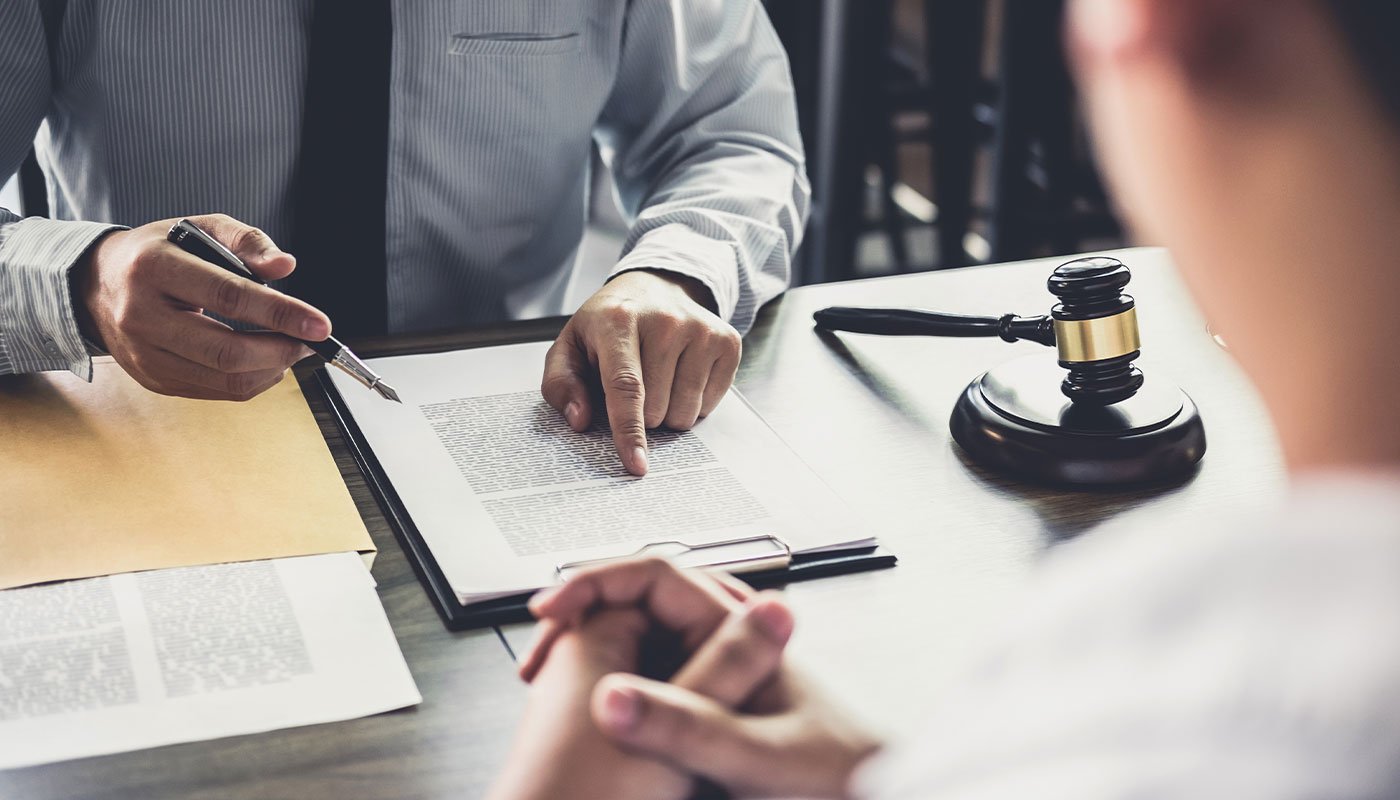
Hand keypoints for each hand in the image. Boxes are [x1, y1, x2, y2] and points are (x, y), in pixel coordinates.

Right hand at [73, 214, 330, 400]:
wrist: (96, 286)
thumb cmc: (160, 253)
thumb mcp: (200, 228)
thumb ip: (247, 241)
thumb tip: (285, 267)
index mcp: (153, 268)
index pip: (228, 296)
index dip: (280, 313)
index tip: (320, 325)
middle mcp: (141, 315)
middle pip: (226, 351)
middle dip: (282, 350)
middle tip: (311, 341)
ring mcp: (144, 354)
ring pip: (224, 379)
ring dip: (273, 369)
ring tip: (292, 348)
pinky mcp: (154, 380)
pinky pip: (216, 391)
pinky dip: (253, 380)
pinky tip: (266, 361)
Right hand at [523, 558, 880, 799]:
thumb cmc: (839, 778)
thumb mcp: (756, 758)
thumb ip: (689, 727)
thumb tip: (611, 696)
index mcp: (740, 628)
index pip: (653, 572)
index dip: (594, 583)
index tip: (550, 611)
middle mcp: (724, 642)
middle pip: (635, 600)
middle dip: (579, 617)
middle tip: (537, 656)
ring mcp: (713, 673)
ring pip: (634, 638)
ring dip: (586, 651)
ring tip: (548, 682)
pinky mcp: (705, 708)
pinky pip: (643, 678)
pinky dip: (603, 685)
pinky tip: (584, 714)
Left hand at [541, 269, 741, 475]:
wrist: (654, 287)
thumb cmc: (608, 326)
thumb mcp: (570, 347)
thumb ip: (561, 384)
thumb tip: (579, 420)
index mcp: (618, 320)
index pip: (626, 387)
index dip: (629, 431)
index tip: (636, 465)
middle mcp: (665, 321)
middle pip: (656, 409)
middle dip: (641, 415)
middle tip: (634, 384)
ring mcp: (701, 329)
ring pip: (685, 413)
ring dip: (668, 411)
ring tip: (658, 377)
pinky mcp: (727, 341)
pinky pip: (710, 405)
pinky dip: (693, 402)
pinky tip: (681, 373)